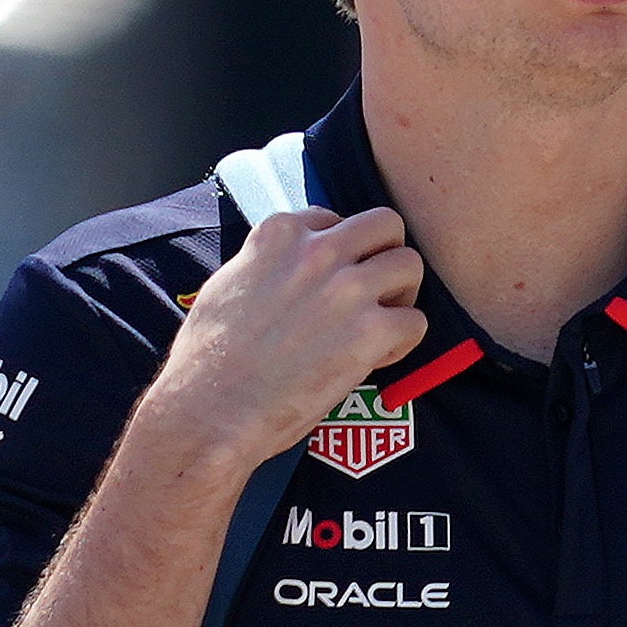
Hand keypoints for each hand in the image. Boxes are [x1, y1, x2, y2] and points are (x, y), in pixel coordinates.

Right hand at [142, 205, 428, 473]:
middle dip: (385, 256)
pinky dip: (403, 343)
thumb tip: (287, 267)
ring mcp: (347, 289)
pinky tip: (373, 359)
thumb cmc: (210, 356)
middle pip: (386, 225)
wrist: (210, 406)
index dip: (341, 252)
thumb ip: (268, 263)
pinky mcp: (370, 331)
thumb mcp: (229, 283)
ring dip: (402, 295)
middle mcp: (318, 251)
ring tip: (378, 326)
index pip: (334, 219)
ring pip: (410, 265)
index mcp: (279, 234)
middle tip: (372, 294)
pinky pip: (416, 322)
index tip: (330, 282)